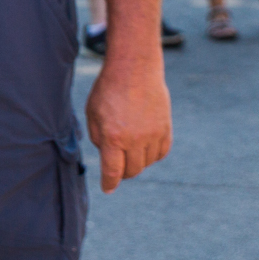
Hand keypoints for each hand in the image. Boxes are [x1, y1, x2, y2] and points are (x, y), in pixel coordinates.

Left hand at [84, 57, 171, 192]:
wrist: (134, 69)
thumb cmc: (108, 90)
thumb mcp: (92, 114)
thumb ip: (99, 139)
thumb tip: (108, 158)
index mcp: (113, 136)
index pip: (113, 171)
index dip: (109, 183)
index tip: (107, 189)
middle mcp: (135, 139)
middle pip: (132, 171)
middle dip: (122, 172)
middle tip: (117, 166)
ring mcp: (153, 135)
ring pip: (147, 163)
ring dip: (137, 162)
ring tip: (128, 148)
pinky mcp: (166, 129)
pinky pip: (161, 152)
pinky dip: (152, 155)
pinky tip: (143, 146)